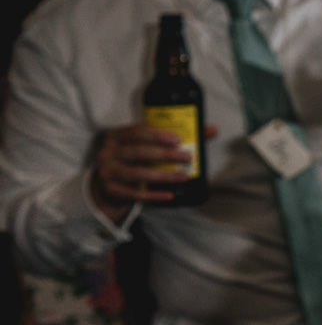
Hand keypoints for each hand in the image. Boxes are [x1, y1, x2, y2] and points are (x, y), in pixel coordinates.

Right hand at [89, 123, 219, 215]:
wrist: (109, 185)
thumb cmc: (134, 160)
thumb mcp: (148, 146)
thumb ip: (177, 138)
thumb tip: (212, 130)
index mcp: (116, 136)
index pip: (136, 131)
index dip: (157, 135)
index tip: (178, 140)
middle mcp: (107, 152)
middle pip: (137, 152)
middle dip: (164, 155)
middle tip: (187, 157)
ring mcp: (106, 172)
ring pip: (135, 173)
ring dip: (162, 175)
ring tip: (183, 177)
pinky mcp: (110, 190)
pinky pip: (133, 194)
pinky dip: (153, 195)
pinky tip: (170, 195)